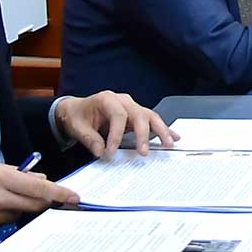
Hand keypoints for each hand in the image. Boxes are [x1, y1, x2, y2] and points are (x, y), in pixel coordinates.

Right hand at [0, 161, 78, 237]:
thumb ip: (14, 174)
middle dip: (44, 203)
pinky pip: (1, 225)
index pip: (39, 190)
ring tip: (1, 199)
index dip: (60, 195)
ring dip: (18, 208)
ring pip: (17, 216)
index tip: (75, 198)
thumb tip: (39, 181)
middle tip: (50, 200)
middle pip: (34, 206)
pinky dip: (1, 217)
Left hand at [54, 91, 176, 158]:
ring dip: (161, 130)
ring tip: (168, 144)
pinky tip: (174, 136)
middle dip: (143, 134)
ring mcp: (132, 106)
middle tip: (144, 152)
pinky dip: (163, 129)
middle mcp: (123, 100)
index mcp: (107, 99)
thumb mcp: (78, 127)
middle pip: (139, 114)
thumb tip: (100, 151)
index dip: (116, 134)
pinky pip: (152, 120)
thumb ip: (89, 139)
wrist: (78, 111)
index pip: (118, 115)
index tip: (111, 151)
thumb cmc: (78, 116)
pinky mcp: (136, 115)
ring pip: (150, 116)